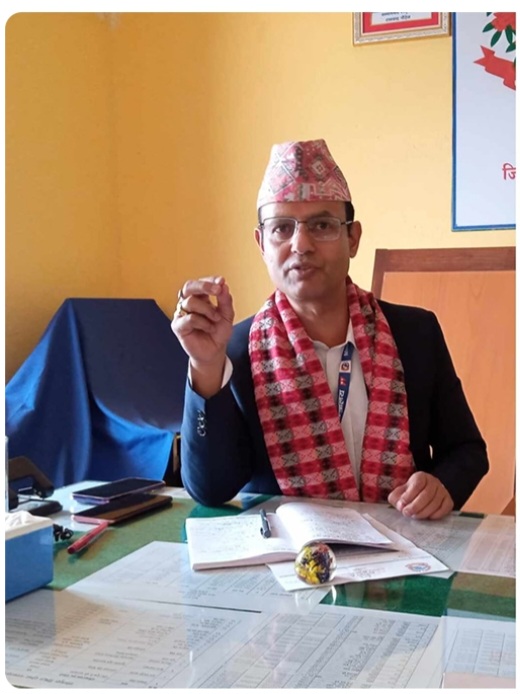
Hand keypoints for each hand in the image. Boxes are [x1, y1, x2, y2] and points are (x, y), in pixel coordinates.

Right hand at [171, 276, 234, 397]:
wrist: (214, 351)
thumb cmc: (218, 332)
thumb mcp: (227, 315)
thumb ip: (225, 301)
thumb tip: (223, 285)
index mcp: (200, 298)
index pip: (201, 283)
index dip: (210, 280)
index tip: (221, 281)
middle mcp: (189, 303)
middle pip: (189, 286)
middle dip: (203, 286)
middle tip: (217, 289)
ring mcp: (181, 314)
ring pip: (191, 302)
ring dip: (208, 310)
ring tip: (216, 320)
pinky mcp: (178, 326)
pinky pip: (189, 318)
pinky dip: (202, 322)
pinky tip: (209, 328)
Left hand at [387, 471, 453, 519]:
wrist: (422, 495)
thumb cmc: (409, 494)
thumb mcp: (399, 493)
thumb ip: (396, 498)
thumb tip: (401, 505)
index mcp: (420, 477)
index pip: (417, 485)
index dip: (409, 496)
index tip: (402, 505)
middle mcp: (433, 481)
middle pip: (427, 495)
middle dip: (415, 506)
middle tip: (407, 513)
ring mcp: (442, 491)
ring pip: (435, 502)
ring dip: (424, 512)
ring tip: (415, 516)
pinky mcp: (448, 500)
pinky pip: (445, 508)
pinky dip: (437, 514)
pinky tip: (428, 517)